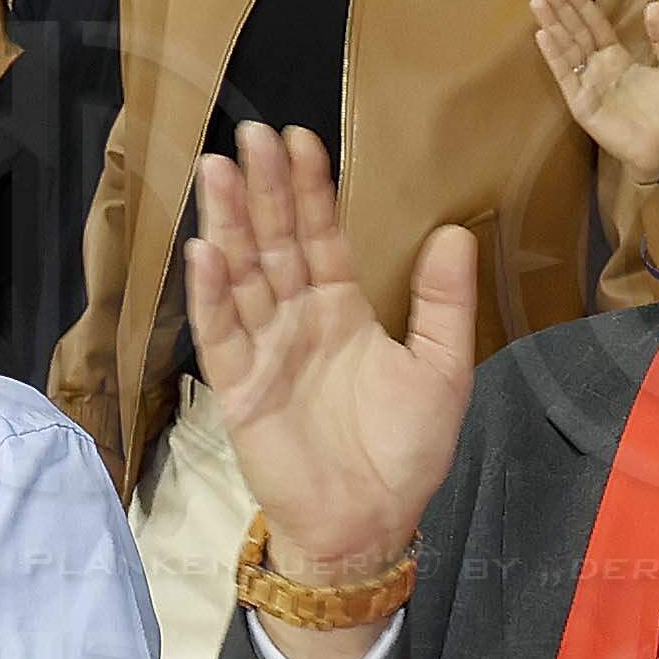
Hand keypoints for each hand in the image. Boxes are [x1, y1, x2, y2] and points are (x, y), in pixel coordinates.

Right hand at [180, 124, 475, 584]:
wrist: (369, 524)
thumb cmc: (405, 451)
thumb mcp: (442, 370)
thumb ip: (443, 303)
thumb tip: (455, 230)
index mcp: (342, 310)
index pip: (321, 236)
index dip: (309, 190)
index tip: (300, 139)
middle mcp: (297, 320)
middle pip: (274, 242)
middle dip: (263, 189)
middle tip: (251, 133)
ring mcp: (264, 350)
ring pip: (242, 275)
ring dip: (229, 223)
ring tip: (218, 170)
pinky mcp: (239, 388)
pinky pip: (222, 334)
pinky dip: (211, 294)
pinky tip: (204, 251)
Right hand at [528, 0, 658, 181]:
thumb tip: (652, 5)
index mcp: (617, 59)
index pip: (594, 26)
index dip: (581, 4)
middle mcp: (599, 69)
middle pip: (575, 32)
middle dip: (559, 8)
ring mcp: (588, 86)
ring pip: (566, 49)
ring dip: (551, 25)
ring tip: (537, 2)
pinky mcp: (583, 104)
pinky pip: (566, 76)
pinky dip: (554, 56)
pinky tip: (542, 36)